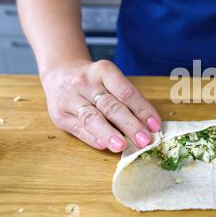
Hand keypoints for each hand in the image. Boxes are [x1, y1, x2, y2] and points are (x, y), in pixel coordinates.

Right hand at [41, 59, 160, 151]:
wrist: (59, 73)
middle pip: (110, 106)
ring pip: (91, 118)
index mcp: (103, 71)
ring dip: (109, 133)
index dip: (142, 109)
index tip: (155, 126)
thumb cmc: (94, 80)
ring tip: (122, 146)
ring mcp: (70, 99)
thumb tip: (148, 124)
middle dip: (130, 125)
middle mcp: (85, 83)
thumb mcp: (110, 78)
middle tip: (144, 140)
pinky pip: (78, 128)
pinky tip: (103, 145)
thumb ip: (127, 98)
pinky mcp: (60, 115)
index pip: (126, 92)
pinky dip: (91, 138)